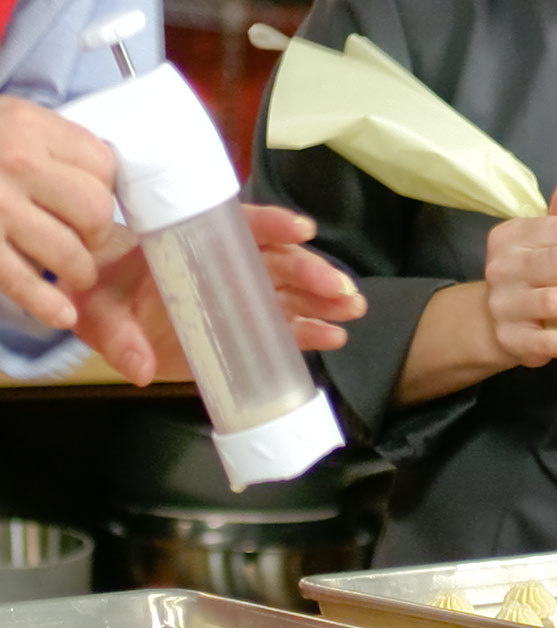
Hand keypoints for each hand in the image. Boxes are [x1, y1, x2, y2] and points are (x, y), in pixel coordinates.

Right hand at [0, 97, 115, 327]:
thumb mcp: (9, 122)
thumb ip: (54, 146)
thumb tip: (107, 187)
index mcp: (26, 125)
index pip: (102, 165)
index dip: (102, 187)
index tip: (86, 197)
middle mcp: (13, 161)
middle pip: (95, 211)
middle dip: (96, 232)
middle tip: (81, 237)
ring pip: (71, 253)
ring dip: (78, 271)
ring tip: (69, 270)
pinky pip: (23, 282)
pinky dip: (46, 304)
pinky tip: (61, 315)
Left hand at [71, 205, 366, 385]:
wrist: (106, 312)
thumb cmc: (105, 292)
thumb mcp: (100, 305)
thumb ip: (116, 333)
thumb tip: (139, 367)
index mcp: (195, 244)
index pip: (239, 227)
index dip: (272, 225)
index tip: (302, 230)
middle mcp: (226, 267)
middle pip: (278, 263)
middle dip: (313, 273)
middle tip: (340, 289)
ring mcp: (240, 300)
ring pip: (291, 294)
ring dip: (324, 301)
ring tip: (351, 309)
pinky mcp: (245, 332)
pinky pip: (284, 330)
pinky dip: (309, 334)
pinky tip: (332, 338)